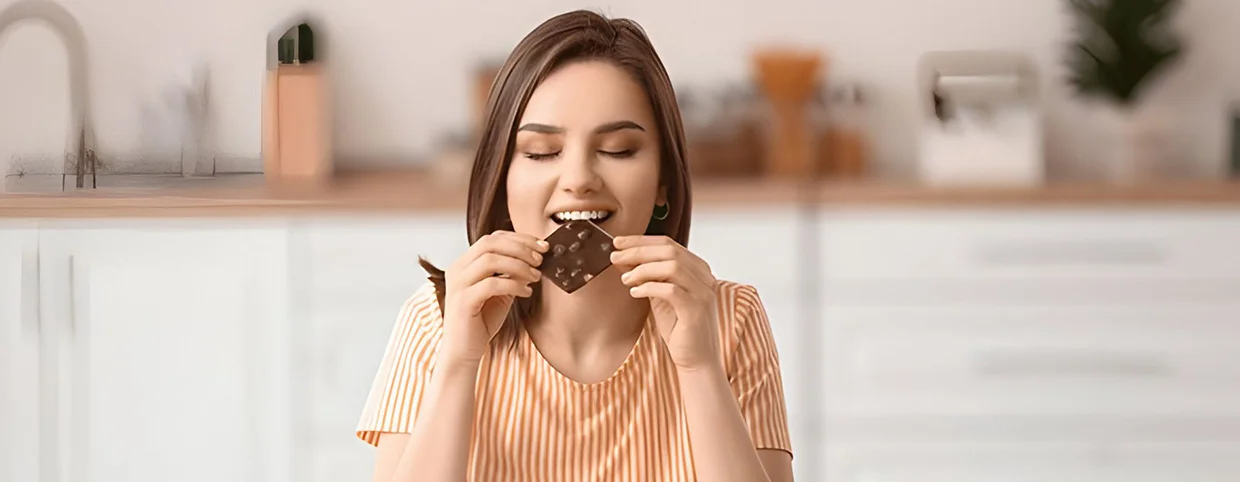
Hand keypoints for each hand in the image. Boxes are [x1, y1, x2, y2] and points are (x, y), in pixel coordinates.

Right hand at [442, 231, 548, 362]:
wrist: (463, 352)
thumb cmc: (481, 322)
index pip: (491, 238)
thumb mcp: (500, 292)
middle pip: (490, 243)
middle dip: (520, 248)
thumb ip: (511, 274)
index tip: (541, 245)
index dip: (518, 238)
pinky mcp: (463, 301)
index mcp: (464, 264)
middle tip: (540, 258)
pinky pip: (491, 284)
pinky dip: (513, 285)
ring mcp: (458, 284)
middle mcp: (457, 269)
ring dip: (519, 265)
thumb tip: (535, 259)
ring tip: (536, 276)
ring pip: (490, 260)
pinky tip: (526, 292)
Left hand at [610, 235, 721, 370]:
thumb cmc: (679, 328)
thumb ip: (648, 277)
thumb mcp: (660, 296)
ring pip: (672, 266)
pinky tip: (635, 293)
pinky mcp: (697, 309)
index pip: (669, 244)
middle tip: (615, 256)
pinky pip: (671, 290)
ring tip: (625, 279)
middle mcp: (704, 276)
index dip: (641, 240)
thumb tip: (624, 258)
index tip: (618, 242)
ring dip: (643, 269)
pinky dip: (649, 287)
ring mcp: (703, 292)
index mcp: (698, 268)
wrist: (696, 359)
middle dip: (638, 251)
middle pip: (669, 251)